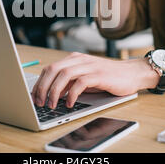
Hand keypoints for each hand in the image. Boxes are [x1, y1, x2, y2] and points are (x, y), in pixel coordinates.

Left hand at [31, 52, 157, 108]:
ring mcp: (89, 66)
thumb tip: (51, 93)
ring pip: (64, 75)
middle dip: (43, 87)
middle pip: (54, 69)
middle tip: (39, 102)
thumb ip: (70, 82)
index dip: (39, 82)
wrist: (131, 73)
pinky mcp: (99, 75)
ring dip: (54, 91)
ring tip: (51, 104)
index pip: (50, 67)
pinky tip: (69, 103)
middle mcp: (79, 59)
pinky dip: (72, 94)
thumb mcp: (84, 78)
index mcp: (74, 58)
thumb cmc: (107, 77)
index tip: (33, 95)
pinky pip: (80, 83)